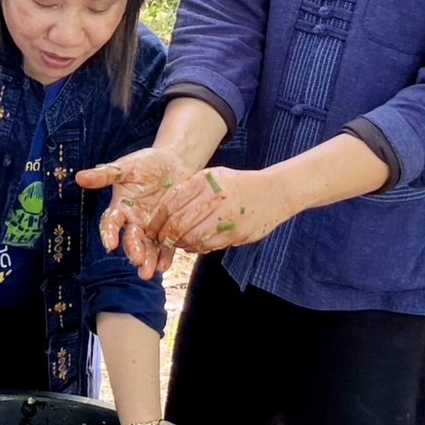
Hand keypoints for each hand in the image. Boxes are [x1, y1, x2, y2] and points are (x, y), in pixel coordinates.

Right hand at [76, 148, 188, 278]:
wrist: (175, 163)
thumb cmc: (148, 163)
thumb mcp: (127, 166)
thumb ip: (106, 174)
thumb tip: (80, 177)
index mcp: (121, 208)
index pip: (111, 223)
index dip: (109, 233)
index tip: (110, 244)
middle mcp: (134, 222)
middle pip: (131, 240)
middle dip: (133, 251)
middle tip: (137, 260)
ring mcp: (152, 228)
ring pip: (148, 248)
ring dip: (148, 261)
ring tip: (149, 273)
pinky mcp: (169, 230)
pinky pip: (166, 247)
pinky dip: (165, 257)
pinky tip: (164, 266)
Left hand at [147, 167, 289, 254]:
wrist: (273, 193)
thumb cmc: (238, 185)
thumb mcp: (213, 176)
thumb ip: (190, 190)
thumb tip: (164, 211)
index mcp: (206, 181)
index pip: (172, 204)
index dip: (158, 220)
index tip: (151, 229)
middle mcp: (215, 197)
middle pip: (179, 223)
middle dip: (165, 235)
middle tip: (160, 240)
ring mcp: (226, 217)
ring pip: (191, 237)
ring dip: (180, 244)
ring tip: (176, 243)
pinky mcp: (235, 233)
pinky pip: (207, 245)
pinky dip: (196, 248)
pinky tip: (193, 245)